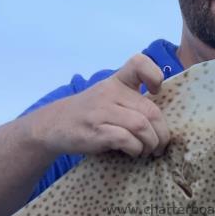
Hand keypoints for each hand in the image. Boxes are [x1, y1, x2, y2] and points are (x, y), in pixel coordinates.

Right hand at [29, 53, 170, 158]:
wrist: (52, 126)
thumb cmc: (88, 114)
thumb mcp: (106, 97)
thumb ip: (130, 100)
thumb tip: (162, 122)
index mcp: (116, 82)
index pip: (138, 63)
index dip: (154, 74)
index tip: (156, 91)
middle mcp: (109, 93)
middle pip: (150, 110)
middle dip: (162, 132)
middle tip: (160, 145)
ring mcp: (101, 112)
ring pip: (141, 126)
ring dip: (151, 143)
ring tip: (149, 151)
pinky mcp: (95, 132)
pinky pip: (126, 139)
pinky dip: (136, 149)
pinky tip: (133, 152)